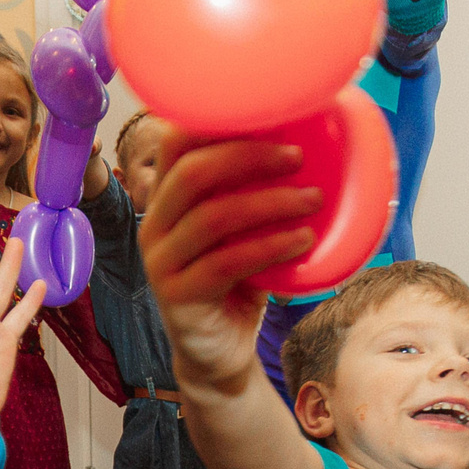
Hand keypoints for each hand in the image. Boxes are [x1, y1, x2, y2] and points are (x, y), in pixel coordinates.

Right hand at [137, 136, 320, 389]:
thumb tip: (312, 139)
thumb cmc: (238, 281)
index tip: (267, 115)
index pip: (176, 142)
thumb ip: (253, 190)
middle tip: (298, 157)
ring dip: (269, 203)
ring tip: (313, 200)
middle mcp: (155, 224)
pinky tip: (302, 240)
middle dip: (248, 156)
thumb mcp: (243, 229)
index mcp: (166, 198)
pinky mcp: (178, 296)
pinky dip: (269, 247)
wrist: (219, 353)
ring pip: (211, 217)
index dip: (216, 121)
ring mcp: (161, 262)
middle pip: (192, 173)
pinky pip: (226, 262)